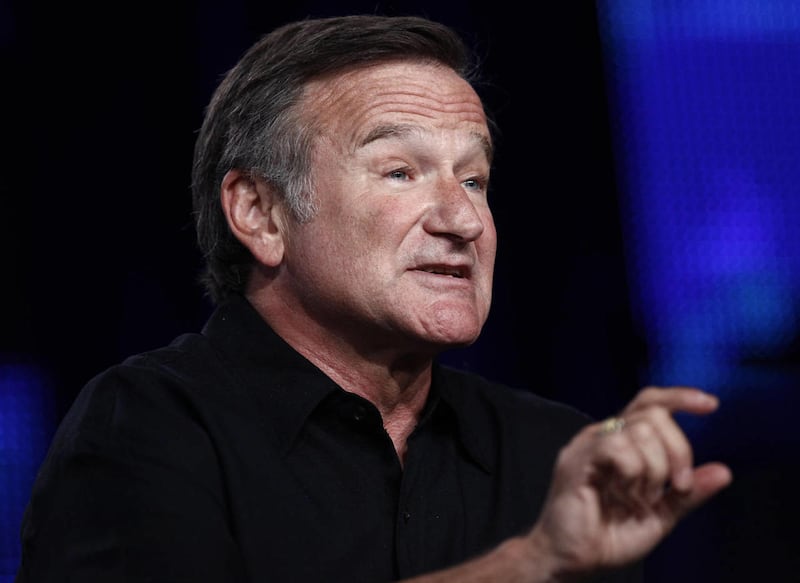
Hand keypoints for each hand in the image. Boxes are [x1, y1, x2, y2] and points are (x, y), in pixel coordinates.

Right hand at [527, 386, 731, 578]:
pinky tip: (623, 495)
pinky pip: (617, 448)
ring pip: (640, 431)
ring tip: (640, 499)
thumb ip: (689, 493)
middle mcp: (603, 435)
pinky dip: (632, 474)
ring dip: (654, 471)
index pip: (650, 402)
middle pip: (654, 415)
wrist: (573, 560)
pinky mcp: (577, 459)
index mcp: (622, 442)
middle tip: (676, 487)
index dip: (679, 397)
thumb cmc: (608, 536)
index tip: (711, 405)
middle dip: (679, 451)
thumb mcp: (661, 515)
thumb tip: (724, 471)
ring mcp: (588, 445)